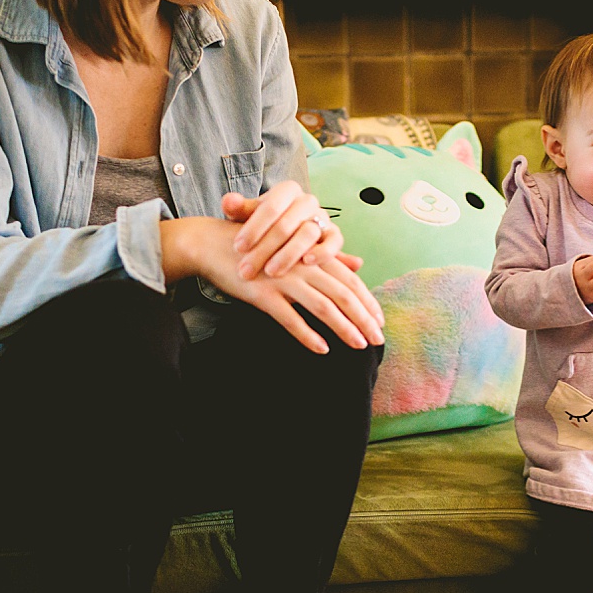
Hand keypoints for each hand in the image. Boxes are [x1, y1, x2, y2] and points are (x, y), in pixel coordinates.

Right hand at [163, 217, 383, 353]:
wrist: (212, 243)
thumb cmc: (256, 245)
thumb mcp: (294, 247)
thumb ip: (328, 256)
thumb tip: (359, 264)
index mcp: (311, 254)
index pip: (349, 280)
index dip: (367, 301)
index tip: (380, 321)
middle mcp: (301, 264)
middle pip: (343, 294)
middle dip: (364, 318)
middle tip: (379, 340)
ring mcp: (282, 278)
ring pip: (322, 306)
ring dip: (344, 328)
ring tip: (359, 346)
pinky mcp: (262, 293)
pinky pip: (289, 318)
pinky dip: (307, 334)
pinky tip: (322, 349)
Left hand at [222, 182, 342, 279]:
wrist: (282, 234)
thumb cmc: (261, 224)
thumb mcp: (247, 215)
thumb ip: (237, 208)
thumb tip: (228, 201)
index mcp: (287, 190)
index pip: (271, 207)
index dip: (254, 228)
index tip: (238, 248)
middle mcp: (308, 201)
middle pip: (287, 224)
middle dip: (265, 249)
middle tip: (247, 269)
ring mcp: (323, 218)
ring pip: (309, 234)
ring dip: (289, 255)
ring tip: (271, 271)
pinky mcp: (334, 235)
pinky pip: (334, 243)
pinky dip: (324, 252)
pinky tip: (308, 263)